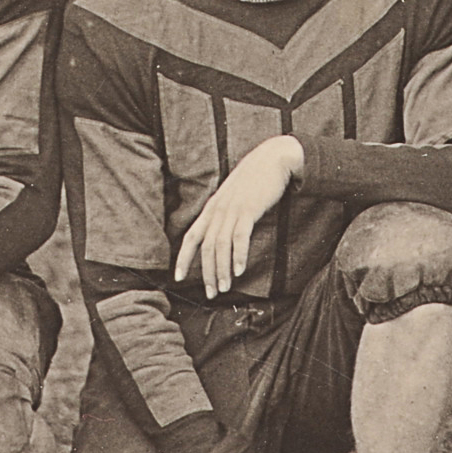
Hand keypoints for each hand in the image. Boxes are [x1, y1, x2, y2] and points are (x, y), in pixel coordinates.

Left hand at [175, 135, 304, 297]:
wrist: (273, 158)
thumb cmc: (256, 179)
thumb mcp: (234, 196)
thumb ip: (226, 213)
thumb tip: (223, 235)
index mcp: (212, 208)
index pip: (191, 236)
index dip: (183, 258)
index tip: (178, 278)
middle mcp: (218, 209)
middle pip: (205, 246)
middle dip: (206, 273)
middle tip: (211, 293)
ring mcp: (232, 209)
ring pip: (220, 245)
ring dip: (221, 270)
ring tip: (224, 288)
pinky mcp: (248, 209)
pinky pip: (240, 236)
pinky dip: (238, 255)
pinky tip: (239, 270)